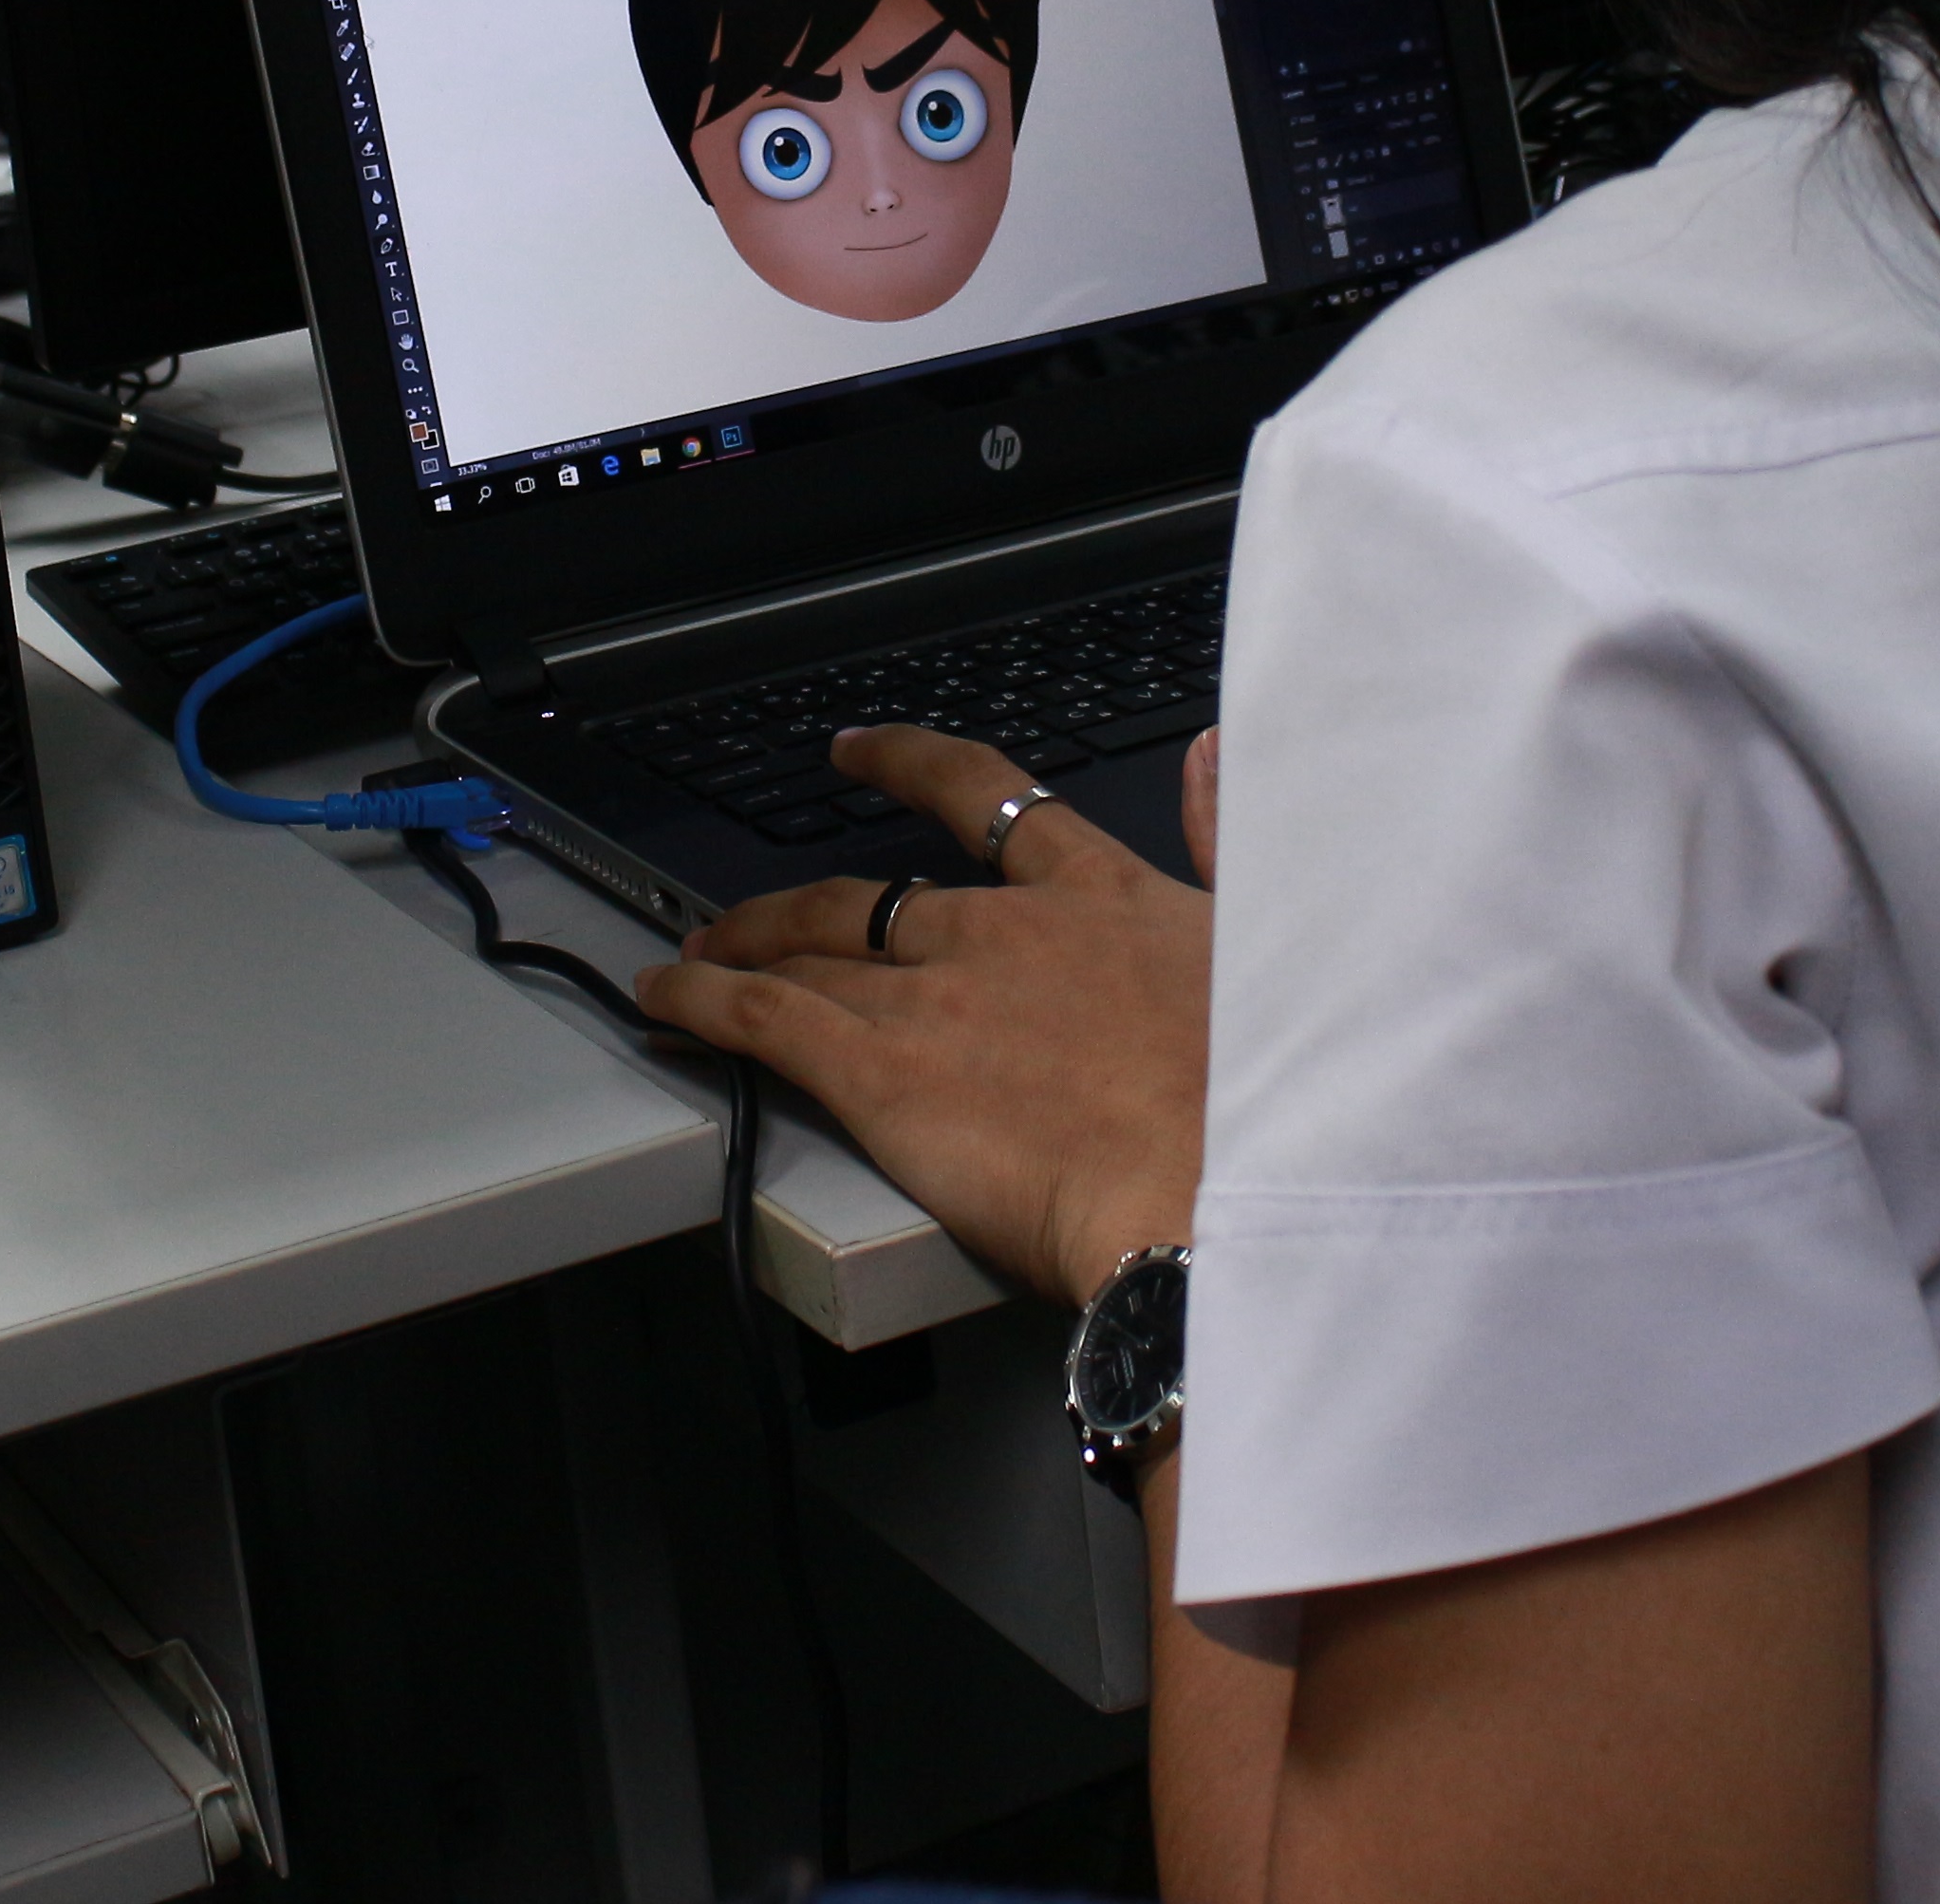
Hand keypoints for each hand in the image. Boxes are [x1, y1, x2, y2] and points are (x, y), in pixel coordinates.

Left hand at [635, 722, 1217, 1306]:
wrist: (1219, 1190)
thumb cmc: (1262, 1106)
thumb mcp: (1267, 944)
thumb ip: (1230, 837)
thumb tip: (1217, 753)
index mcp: (1097, 898)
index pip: (989, 803)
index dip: (911, 767)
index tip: (863, 748)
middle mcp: (1002, 931)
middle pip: (870, 894)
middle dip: (798, 902)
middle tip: (751, 908)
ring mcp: (936, 996)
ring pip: (810, 948)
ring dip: (742, 947)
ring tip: (698, 955)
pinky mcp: (882, 1071)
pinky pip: (766, 1017)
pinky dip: (705, 999)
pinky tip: (671, 996)